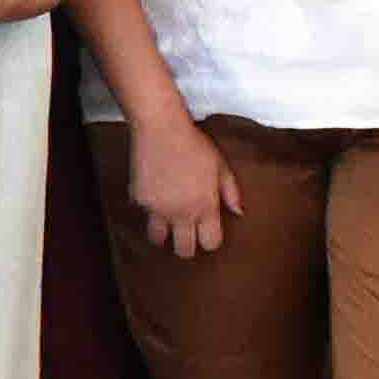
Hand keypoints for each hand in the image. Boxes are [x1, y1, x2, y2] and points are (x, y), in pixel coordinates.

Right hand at [123, 113, 241, 259]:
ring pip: (158, 238)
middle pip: (184, 250)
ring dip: (163, 233)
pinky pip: (144, 213)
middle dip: (187, 246)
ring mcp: (157, 208)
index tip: (208, 232)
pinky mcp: (139, 199)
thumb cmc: (193, 144)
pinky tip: (154, 194)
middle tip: (186, 236)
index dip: (210, 240)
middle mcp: (181, 212)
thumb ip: (231, 192)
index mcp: (205, 206)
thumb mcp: (221, 166)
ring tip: (166, 221)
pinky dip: (149, 209)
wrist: (161, 129)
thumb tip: (238, 212)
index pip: (210, 243)